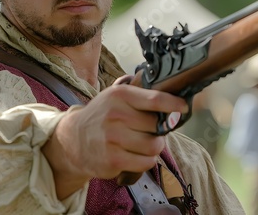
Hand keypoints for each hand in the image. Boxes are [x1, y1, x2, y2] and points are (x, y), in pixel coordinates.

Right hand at [42, 80, 187, 197]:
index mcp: (120, 95)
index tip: (184, 108)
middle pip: (157, 126)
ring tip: (143, 144)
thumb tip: (173, 102)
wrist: (73, 140)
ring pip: (154, 146)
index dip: (174, 104)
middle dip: (159, 130)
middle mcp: (116, 115)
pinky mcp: (113, 159)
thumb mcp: (115, 97)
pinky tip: (136, 155)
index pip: (155, 99)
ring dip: (154, 148)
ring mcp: (113, 138)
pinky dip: (146, 161)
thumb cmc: (102, 117)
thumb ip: (140, 97)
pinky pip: (146, 162)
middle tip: (151, 131)